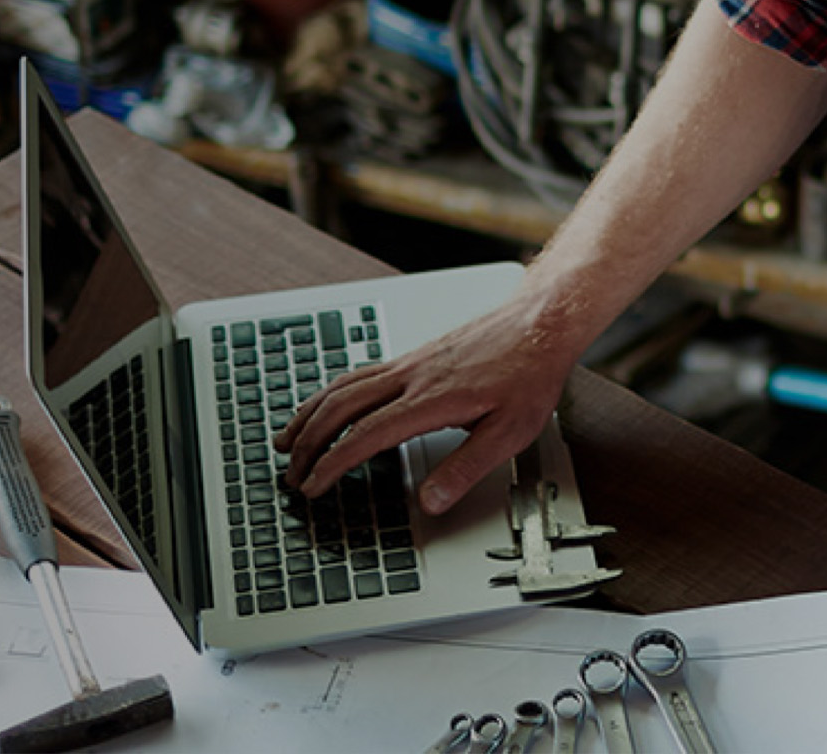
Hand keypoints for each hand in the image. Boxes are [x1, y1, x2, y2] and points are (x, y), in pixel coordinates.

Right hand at [276, 299, 579, 514]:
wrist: (539, 323)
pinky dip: (331, 393)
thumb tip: (430, 501)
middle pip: (341, 408)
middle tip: (291, 472)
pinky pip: (358, 374)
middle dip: (309, 442)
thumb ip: (466, 468)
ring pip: (343, 386)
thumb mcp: (509, 433)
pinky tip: (326, 404)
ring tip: (287, 440)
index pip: (366, 435)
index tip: (313, 486)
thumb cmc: (528, 374)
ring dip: (310, 414)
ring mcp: (408, 363)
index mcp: (430, 399)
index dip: (333, 463)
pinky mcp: (413, 357)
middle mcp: (411, 377)